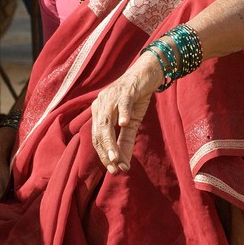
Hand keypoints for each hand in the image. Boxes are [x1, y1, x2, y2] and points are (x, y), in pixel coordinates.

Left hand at [90, 51, 162, 172]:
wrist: (146, 73)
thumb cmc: (136, 98)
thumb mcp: (131, 122)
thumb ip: (126, 140)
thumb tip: (123, 163)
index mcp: (98, 112)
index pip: (97, 138)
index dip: (104, 156)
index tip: (113, 170)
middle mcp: (101, 104)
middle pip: (99, 132)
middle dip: (106, 153)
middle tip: (115, 168)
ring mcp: (112, 96)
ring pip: (107, 121)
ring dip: (111, 141)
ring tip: (116, 157)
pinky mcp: (126, 90)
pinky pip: (122, 103)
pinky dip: (122, 113)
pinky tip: (124, 124)